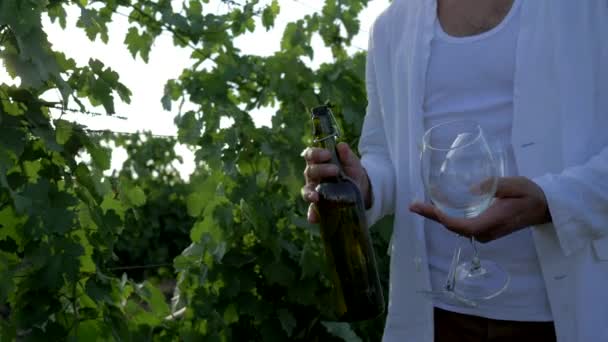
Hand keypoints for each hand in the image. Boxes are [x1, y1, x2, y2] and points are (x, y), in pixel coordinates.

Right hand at [301, 142, 370, 222]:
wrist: (362, 190)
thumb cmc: (352, 172)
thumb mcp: (353, 163)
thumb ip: (347, 155)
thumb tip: (341, 146)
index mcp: (319, 162)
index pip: (310, 155)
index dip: (315, 154)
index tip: (327, 154)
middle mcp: (313, 176)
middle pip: (309, 172)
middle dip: (321, 170)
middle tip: (335, 171)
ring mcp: (315, 191)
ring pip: (306, 191)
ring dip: (310, 193)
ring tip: (316, 197)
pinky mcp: (320, 206)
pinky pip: (312, 211)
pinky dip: (312, 214)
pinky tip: (314, 218)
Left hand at [409, 176, 551, 241]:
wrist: (543, 208)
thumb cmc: (530, 195)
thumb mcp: (516, 185)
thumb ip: (496, 185)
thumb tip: (472, 189)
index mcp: (491, 222)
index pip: (461, 225)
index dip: (441, 218)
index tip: (427, 209)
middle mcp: (484, 231)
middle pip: (453, 227)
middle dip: (432, 216)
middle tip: (413, 205)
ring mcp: (483, 232)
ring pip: (455, 227)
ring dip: (437, 217)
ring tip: (418, 206)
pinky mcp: (483, 228)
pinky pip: (461, 225)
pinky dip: (446, 217)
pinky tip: (435, 208)